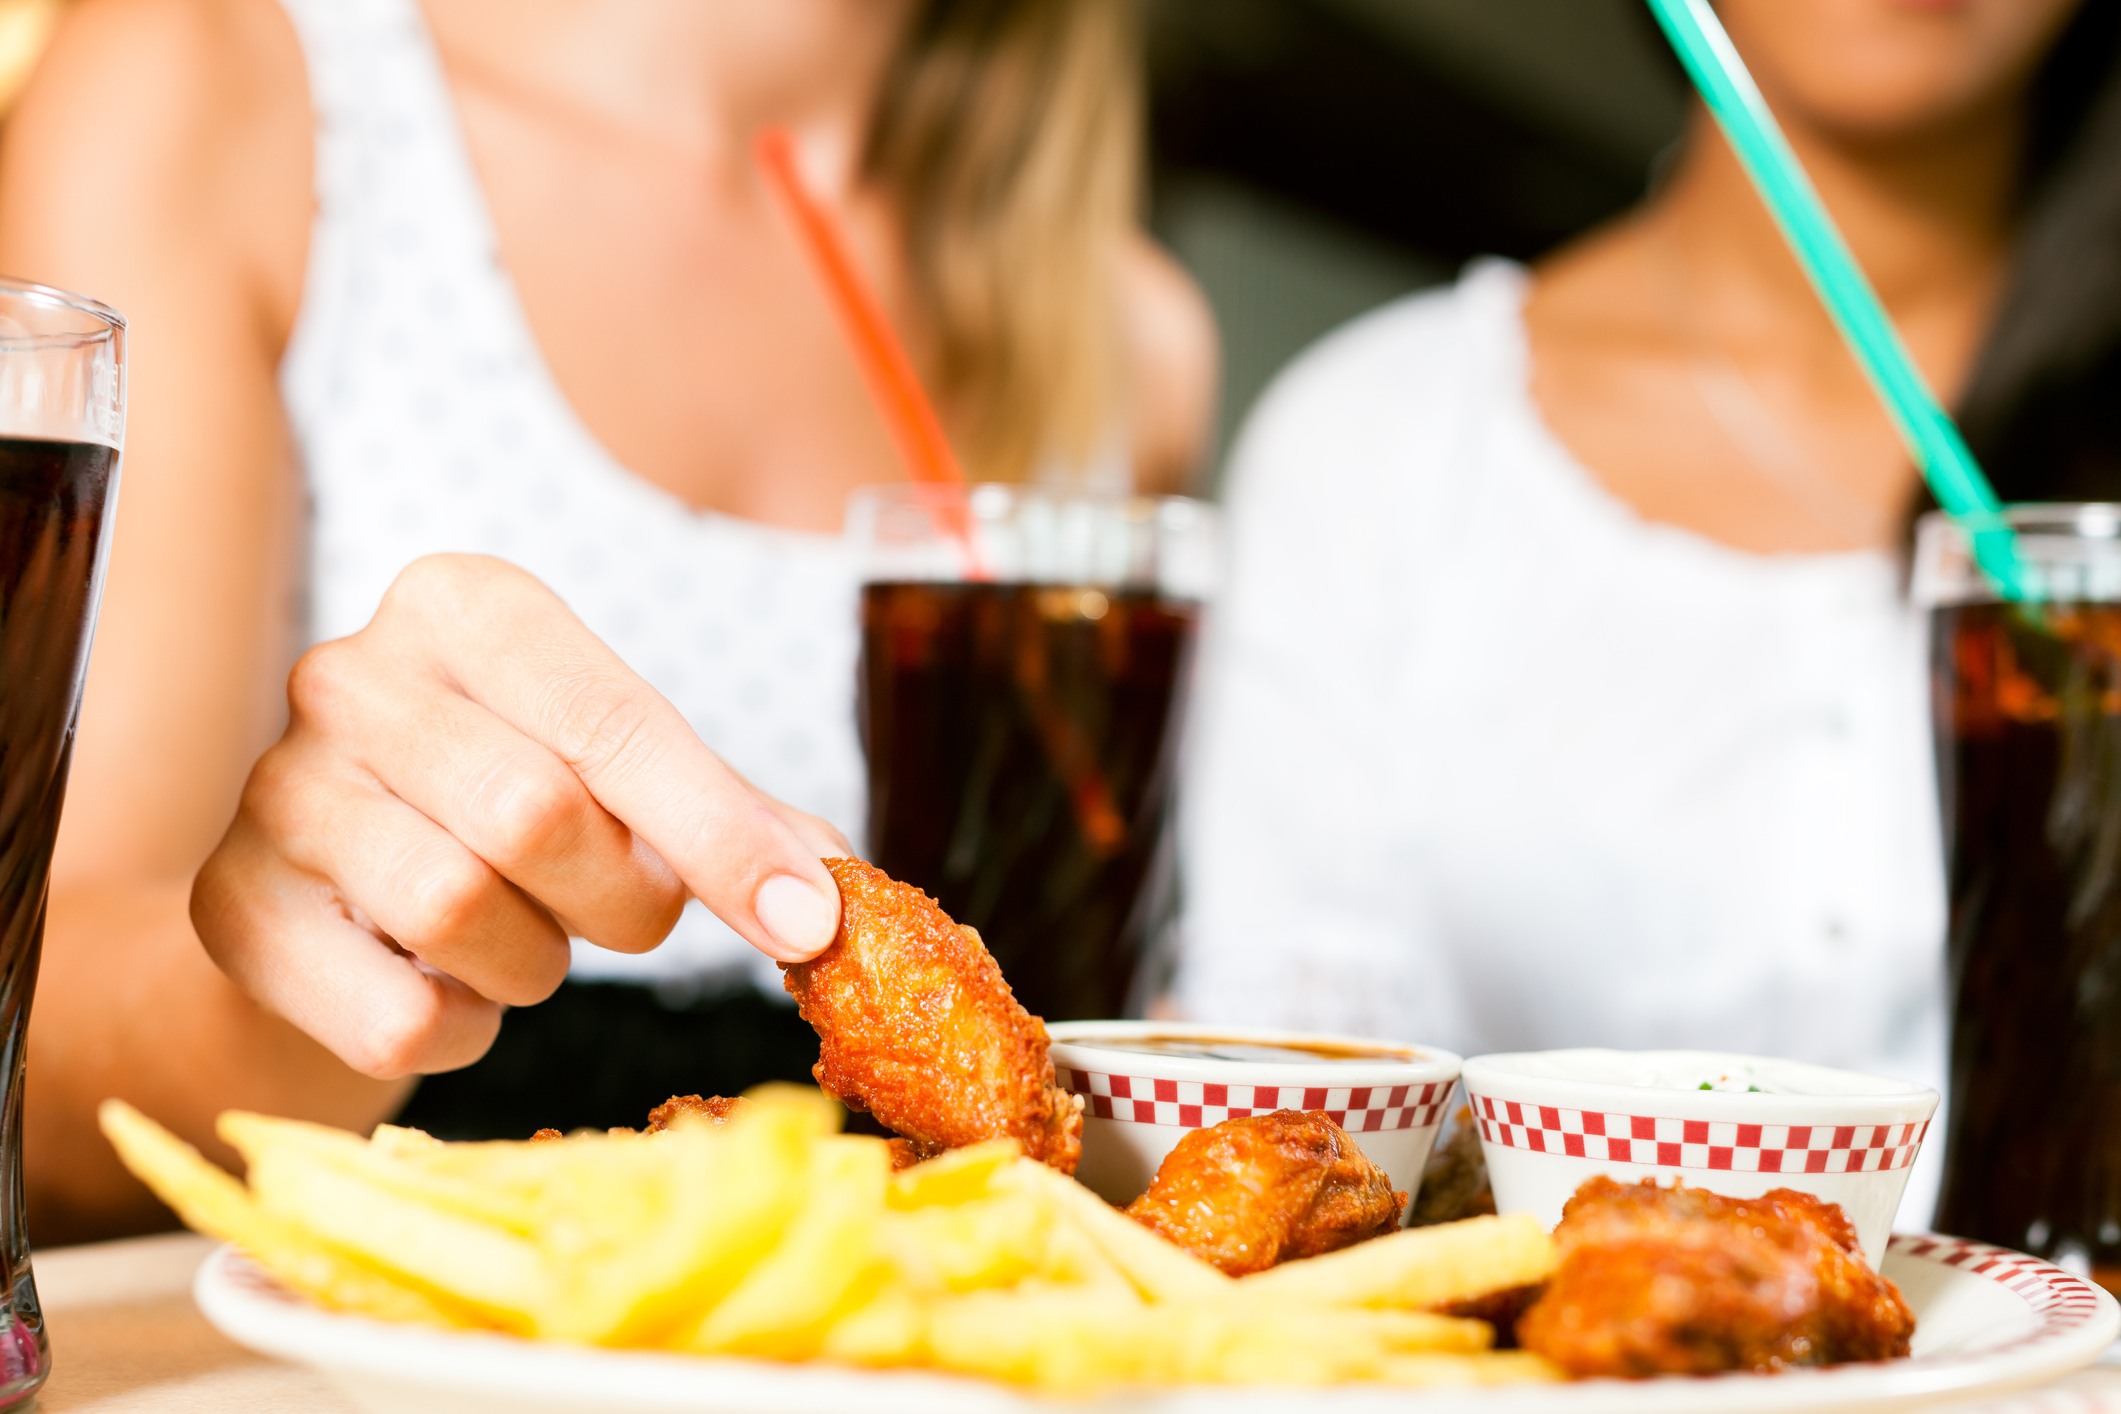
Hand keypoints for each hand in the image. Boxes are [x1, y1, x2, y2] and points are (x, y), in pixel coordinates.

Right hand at [192, 554, 850, 1078]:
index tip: (808, 922)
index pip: (615, 723)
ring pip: (457, 911)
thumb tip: (840, 895)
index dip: (723, 835)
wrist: (334, 891)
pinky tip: (446, 985)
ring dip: (533, 964)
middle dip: (622, 900)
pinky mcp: (231, 907)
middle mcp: (352, 674)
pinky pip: (394, 1016)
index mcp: (468, 607)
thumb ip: (731, 819)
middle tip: (623, 913)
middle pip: (536, 816)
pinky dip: (457, 1031)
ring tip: (521, 937)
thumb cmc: (504, 809)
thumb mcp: (620, 779)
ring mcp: (276, 788)